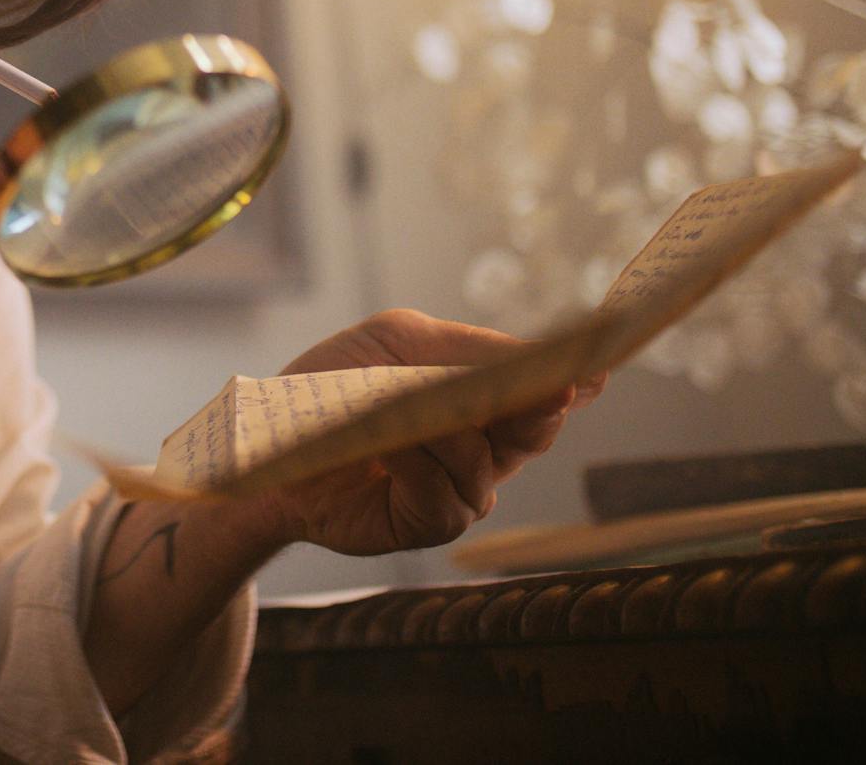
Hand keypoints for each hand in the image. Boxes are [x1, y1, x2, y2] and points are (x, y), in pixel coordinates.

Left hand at [253, 308, 604, 555]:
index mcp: (483, 398)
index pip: (544, 388)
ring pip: (482, 459)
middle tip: (543, 386)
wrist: (271, 443)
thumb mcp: (399, 341)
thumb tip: (536, 359)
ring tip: (402, 413)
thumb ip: (468, 348)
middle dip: (532, 404)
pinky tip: (387, 448)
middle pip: (534, 427)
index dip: (572, 378)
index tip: (594, 366)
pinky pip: (443, 494)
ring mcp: (462, 489)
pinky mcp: (428, 523)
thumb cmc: (335, 387)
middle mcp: (485, 446)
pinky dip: (415, 464)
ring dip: (443, 429)